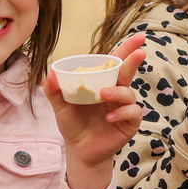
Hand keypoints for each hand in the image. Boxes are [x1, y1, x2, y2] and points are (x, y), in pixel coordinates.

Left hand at [44, 34, 145, 188]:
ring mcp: (124, 107)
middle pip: (128, 72)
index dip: (126, 49)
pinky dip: (122, 112)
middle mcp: (116, 92)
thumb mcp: (60, 108)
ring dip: (118, 91)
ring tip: (104, 94)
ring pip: (129, 92)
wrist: (79, 151)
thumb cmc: (73, 126)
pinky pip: (132, 113)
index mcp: (102, 83)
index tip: (138, 37)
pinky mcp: (129, 123)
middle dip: (134, 60)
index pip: (114, 63)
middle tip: (139, 51)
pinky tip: (109, 118)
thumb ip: (54, 92)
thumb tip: (48, 74)